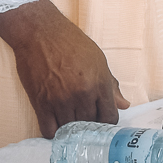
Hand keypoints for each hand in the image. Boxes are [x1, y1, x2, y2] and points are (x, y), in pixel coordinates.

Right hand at [0, 2, 128, 138]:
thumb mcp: (97, 59)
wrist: (39, 32)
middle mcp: (82, 94)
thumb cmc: (69, 42)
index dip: (106, 121)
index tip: (100, 118)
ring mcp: (61, 101)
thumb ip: (111, 85)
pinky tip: (55, 122)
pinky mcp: (41, 104)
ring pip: (70, 130)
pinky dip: (53, 131)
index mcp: (99, 83)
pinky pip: (49, 130)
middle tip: (82, 117)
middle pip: (90, 126)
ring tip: (68, 118)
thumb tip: (123, 104)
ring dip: (70, 128)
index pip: (110, 118)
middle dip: (88, 124)